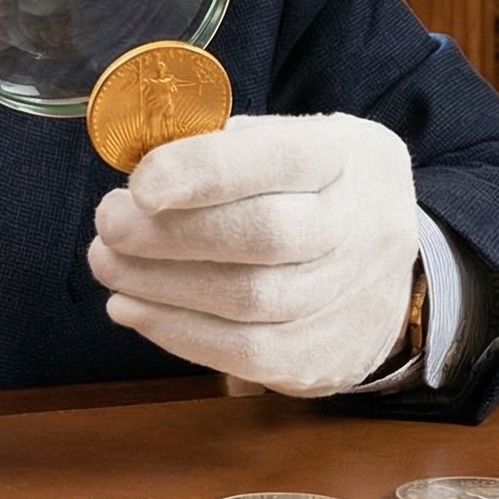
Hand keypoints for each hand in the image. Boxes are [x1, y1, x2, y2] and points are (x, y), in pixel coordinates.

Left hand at [88, 113, 420, 396]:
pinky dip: (177, 332)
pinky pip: (244, 353)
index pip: (280, 158)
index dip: (204, 171)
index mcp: (346, 157)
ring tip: (110, 266)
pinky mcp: (322, 356)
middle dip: (171, 235)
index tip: (140, 184)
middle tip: (109, 226)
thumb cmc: (312, 192)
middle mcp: (359, 227)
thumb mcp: (287, 142)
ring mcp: (347, 298)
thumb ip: (222, 149)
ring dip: (160, 286)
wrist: (389, 269)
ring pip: (248, 301)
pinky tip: (134, 309)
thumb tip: (142, 178)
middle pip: (265, 236)